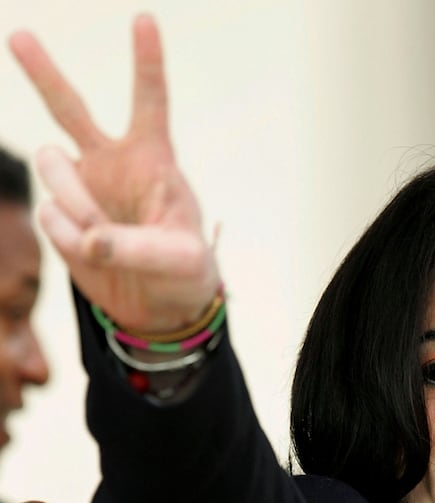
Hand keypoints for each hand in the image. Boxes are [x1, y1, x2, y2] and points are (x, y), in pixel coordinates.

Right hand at [8, 15, 219, 332]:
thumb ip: (141, 248)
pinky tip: (93, 254)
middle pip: (69, 107)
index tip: (145, 19)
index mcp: (152, 160)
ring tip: (100, 235)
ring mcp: (81, 189)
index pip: (149, 102)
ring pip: (52, 166)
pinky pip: (50, 217)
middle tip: (18, 36)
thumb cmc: (186, 275)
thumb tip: (90, 240)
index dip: (146, 62)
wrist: (161, 310)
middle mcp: (111, 164)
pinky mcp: (61, 221)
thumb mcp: (182, 262)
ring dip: (74, 201)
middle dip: (42, 72)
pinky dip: (69, 238)